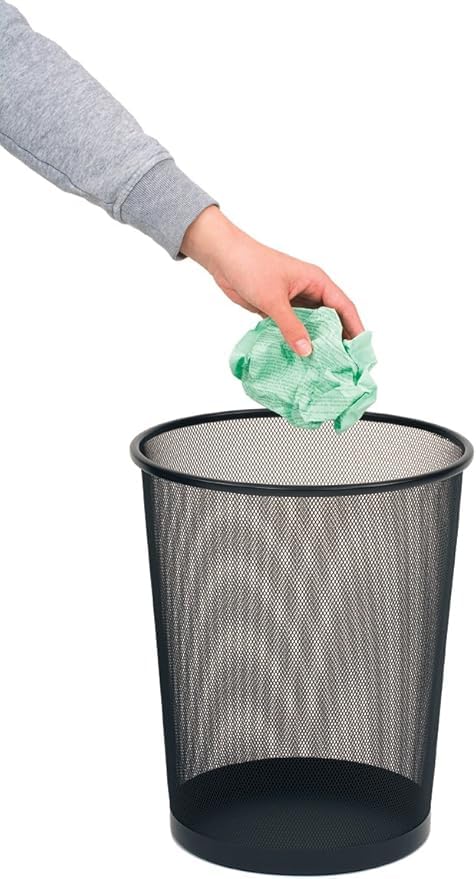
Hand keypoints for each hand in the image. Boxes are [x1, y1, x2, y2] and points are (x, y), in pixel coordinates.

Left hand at [180, 206, 363, 355]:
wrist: (223, 258)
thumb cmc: (251, 267)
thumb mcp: (273, 299)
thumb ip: (291, 326)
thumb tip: (307, 351)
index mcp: (317, 281)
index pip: (344, 307)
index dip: (355, 328)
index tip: (360, 350)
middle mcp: (309, 291)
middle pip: (331, 318)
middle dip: (338, 339)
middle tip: (343, 363)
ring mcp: (294, 301)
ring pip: (312, 325)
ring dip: (316, 342)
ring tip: (323, 365)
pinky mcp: (278, 309)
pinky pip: (294, 328)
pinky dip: (298, 340)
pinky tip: (300, 356)